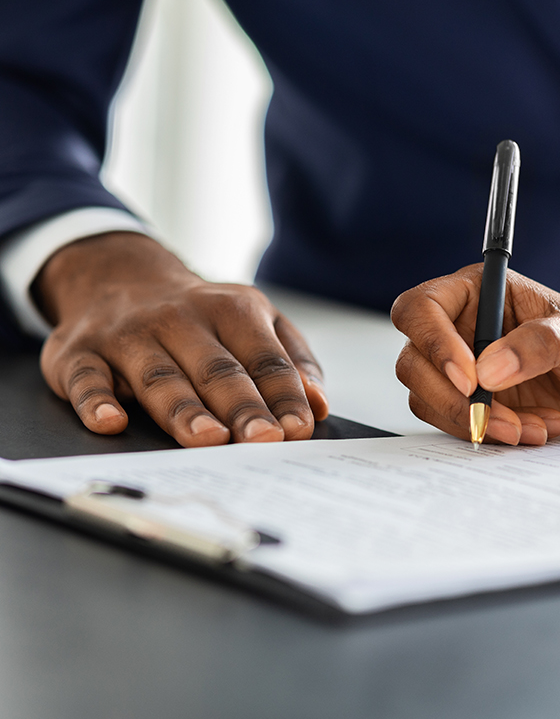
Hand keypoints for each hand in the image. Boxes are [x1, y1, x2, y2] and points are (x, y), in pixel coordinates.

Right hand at [33, 232, 328, 446]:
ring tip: (209, 439)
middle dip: (242, 406)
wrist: (120, 278)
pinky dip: (96, 401)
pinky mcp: (81, 352)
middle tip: (262, 439)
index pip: (265, 358)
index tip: (299, 428)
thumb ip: (292, 359)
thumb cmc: (201, 317)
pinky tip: (112, 422)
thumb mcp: (256, 320)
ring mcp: (129, 336)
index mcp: (232, 310)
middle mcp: (180, 319)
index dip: (284, 394)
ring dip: (185, 409)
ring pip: (161, 377)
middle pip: (217, 370)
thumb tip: (318, 403)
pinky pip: (87, 378)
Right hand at [391, 265, 559, 444]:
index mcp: (479, 292)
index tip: (471, 379)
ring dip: (477, 421)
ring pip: (428, 397)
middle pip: (414, 361)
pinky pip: (451, 422)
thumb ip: (537, 344)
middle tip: (501, 417)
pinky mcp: (469, 402)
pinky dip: (487, 433)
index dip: (433, 342)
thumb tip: (488, 370)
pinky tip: (530, 428)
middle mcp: (460, 328)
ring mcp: (460, 368)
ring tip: (530, 426)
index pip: (421, 308)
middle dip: (455, 398)